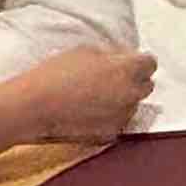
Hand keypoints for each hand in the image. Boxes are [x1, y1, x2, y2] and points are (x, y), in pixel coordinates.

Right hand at [3, 46, 158, 145]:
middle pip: (146, 86)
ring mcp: (122, 117)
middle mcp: (131, 94)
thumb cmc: (56, 73)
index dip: (139, 61)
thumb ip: (110, 55)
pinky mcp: (111, 134)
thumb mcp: (85, 50)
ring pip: (132, 105)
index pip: (150, 63)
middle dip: (134, 80)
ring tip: (96, 96)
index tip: (128, 61)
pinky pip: (117, 121)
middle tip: (112, 77)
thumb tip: (120, 58)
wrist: (35, 107)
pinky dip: (109, 116)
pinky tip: (89, 111)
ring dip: (122, 99)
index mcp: (126, 69)